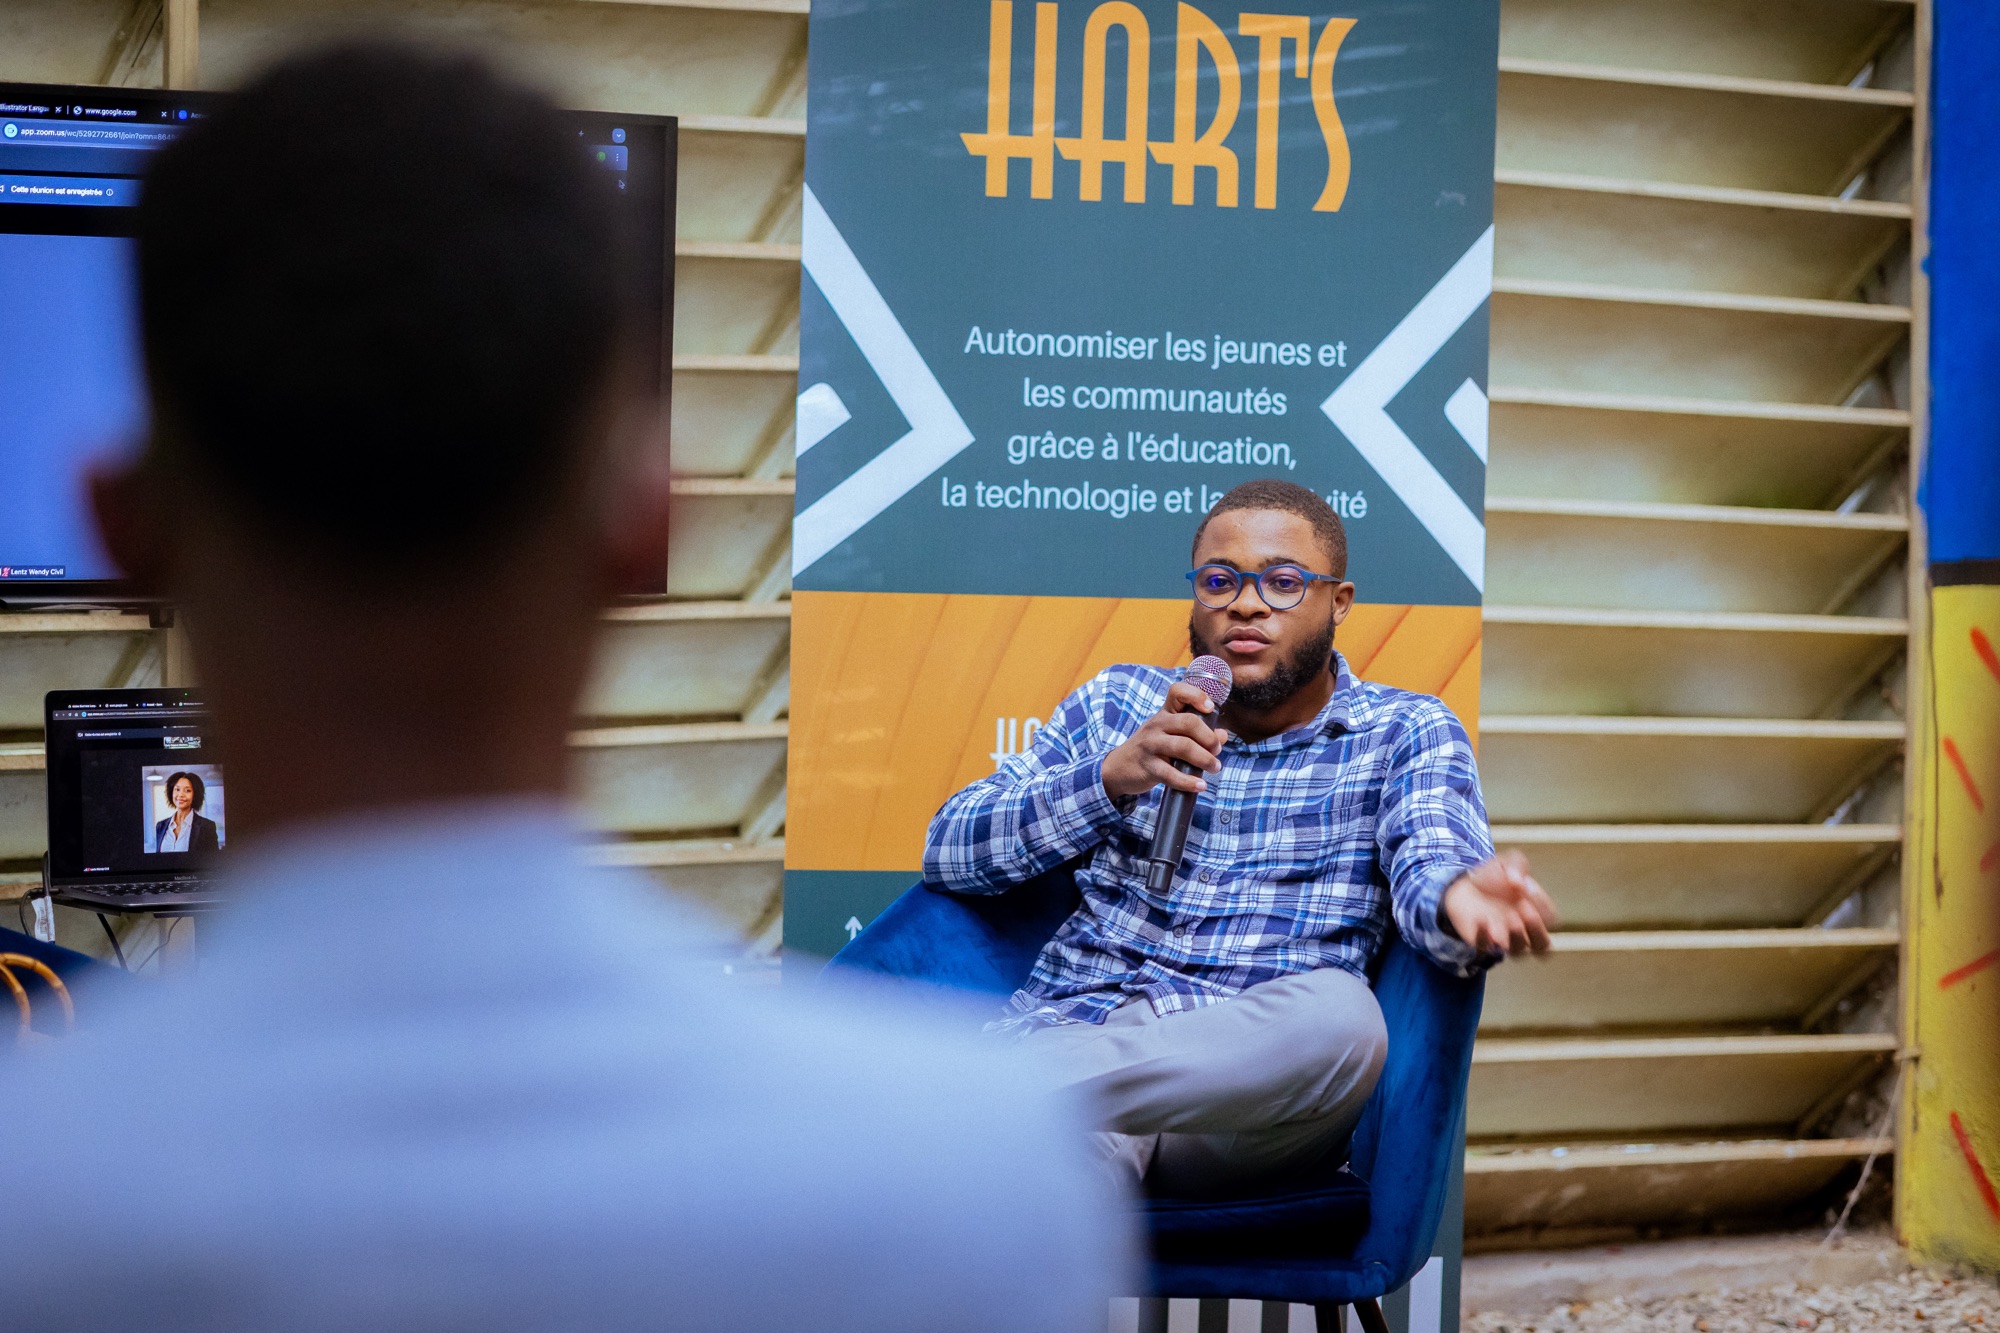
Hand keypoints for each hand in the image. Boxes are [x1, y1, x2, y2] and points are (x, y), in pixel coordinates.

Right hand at [1100, 682, 1231, 799]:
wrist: (1120, 767)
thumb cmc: (1153, 748)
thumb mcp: (1171, 735)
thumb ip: (1198, 733)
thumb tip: (1222, 736)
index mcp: (1165, 713)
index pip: (1178, 692)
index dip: (1196, 695)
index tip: (1210, 708)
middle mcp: (1157, 725)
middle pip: (1189, 722)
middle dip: (1209, 737)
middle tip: (1216, 750)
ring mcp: (1151, 745)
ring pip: (1183, 747)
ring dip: (1205, 759)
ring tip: (1215, 767)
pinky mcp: (1148, 767)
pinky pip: (1171, 774)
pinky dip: (1189, 782)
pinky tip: (1200, 785)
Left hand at [1441, 850, 1557, 956]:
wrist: (1464, 885)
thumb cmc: (1494, 877)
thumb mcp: (1508, 862)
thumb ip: (1517, 865)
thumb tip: (1519, 883)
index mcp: (1536, 912)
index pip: (1551, 919)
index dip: (1544, 907)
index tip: (1529, 889)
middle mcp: (1524, 930)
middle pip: (1542, 945)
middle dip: (1536, 928)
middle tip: (1525, 908)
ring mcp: (1504, 938)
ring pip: (1518, 951)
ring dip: (1516, 935)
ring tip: (1509, 916)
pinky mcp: (1482, 941)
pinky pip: (1486, 948)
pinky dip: (1485, 936)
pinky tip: (1482, 919)